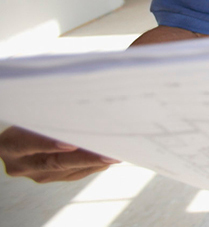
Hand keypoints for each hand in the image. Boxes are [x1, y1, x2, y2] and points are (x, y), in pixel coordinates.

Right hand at [0, 126, 117, 182]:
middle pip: (54, 162)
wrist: (16, 141)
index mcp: (11, 145)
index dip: (50, 144)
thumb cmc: (28, 119)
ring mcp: (35, 174)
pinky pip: (72, 175)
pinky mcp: (49, 179)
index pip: (29, 144)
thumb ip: (50, 118)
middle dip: (84, 158)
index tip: (71, 143)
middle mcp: (21, 164)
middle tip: (109, 153)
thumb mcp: (32, 117)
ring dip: (92, 163)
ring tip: (115, 155)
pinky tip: (106, 160)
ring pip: (66, 170)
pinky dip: (90, 166)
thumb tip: (83, 112)